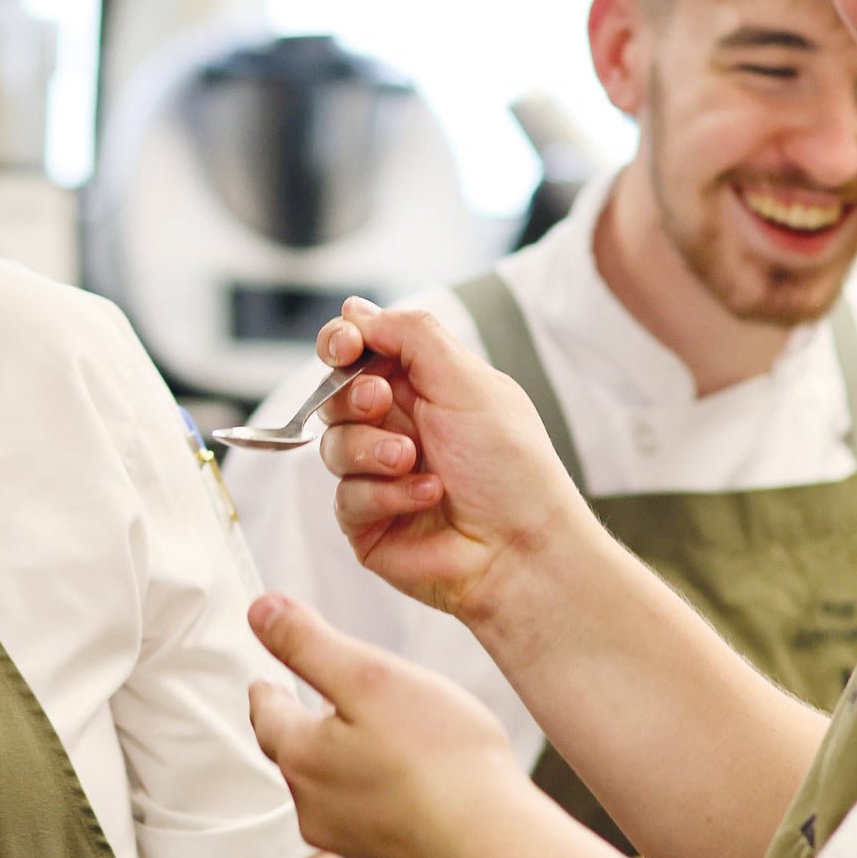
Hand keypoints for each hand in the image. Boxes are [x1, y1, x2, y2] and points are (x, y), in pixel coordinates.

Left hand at [249, 592, 598, 857]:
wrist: (494, 844)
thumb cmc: (441, 759)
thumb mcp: (369, 676)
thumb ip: (310, 644)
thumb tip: (261, 611)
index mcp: (304, 757)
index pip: (267, 714)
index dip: (267, 690)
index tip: (266, 683)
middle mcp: (315, 805)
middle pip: (294, 754)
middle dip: (301, 725)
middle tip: (308, 703)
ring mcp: (350, 837)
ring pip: (327, 786)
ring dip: (337, 757)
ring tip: (359, 735)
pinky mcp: (384, 855)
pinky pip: (363, 812)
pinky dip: (370, 788)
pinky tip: (399, 778)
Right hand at [312, 299, 589, 621]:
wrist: (523, 548)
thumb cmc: (511, 466)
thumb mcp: (468, 381)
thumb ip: (411, 335)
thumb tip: (357, 309)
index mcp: (422, 386)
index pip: (359, 349)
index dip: (342, 342)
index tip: (345, 346)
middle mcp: (397, 426)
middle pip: (334, 394)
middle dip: (352, 395)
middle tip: (380, 403)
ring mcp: (379, 475)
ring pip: (333, 444)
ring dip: (371, 449)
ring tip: (413, 461)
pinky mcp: (368, 521)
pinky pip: (345, 496)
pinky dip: (385, 494)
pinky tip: (427, 496)